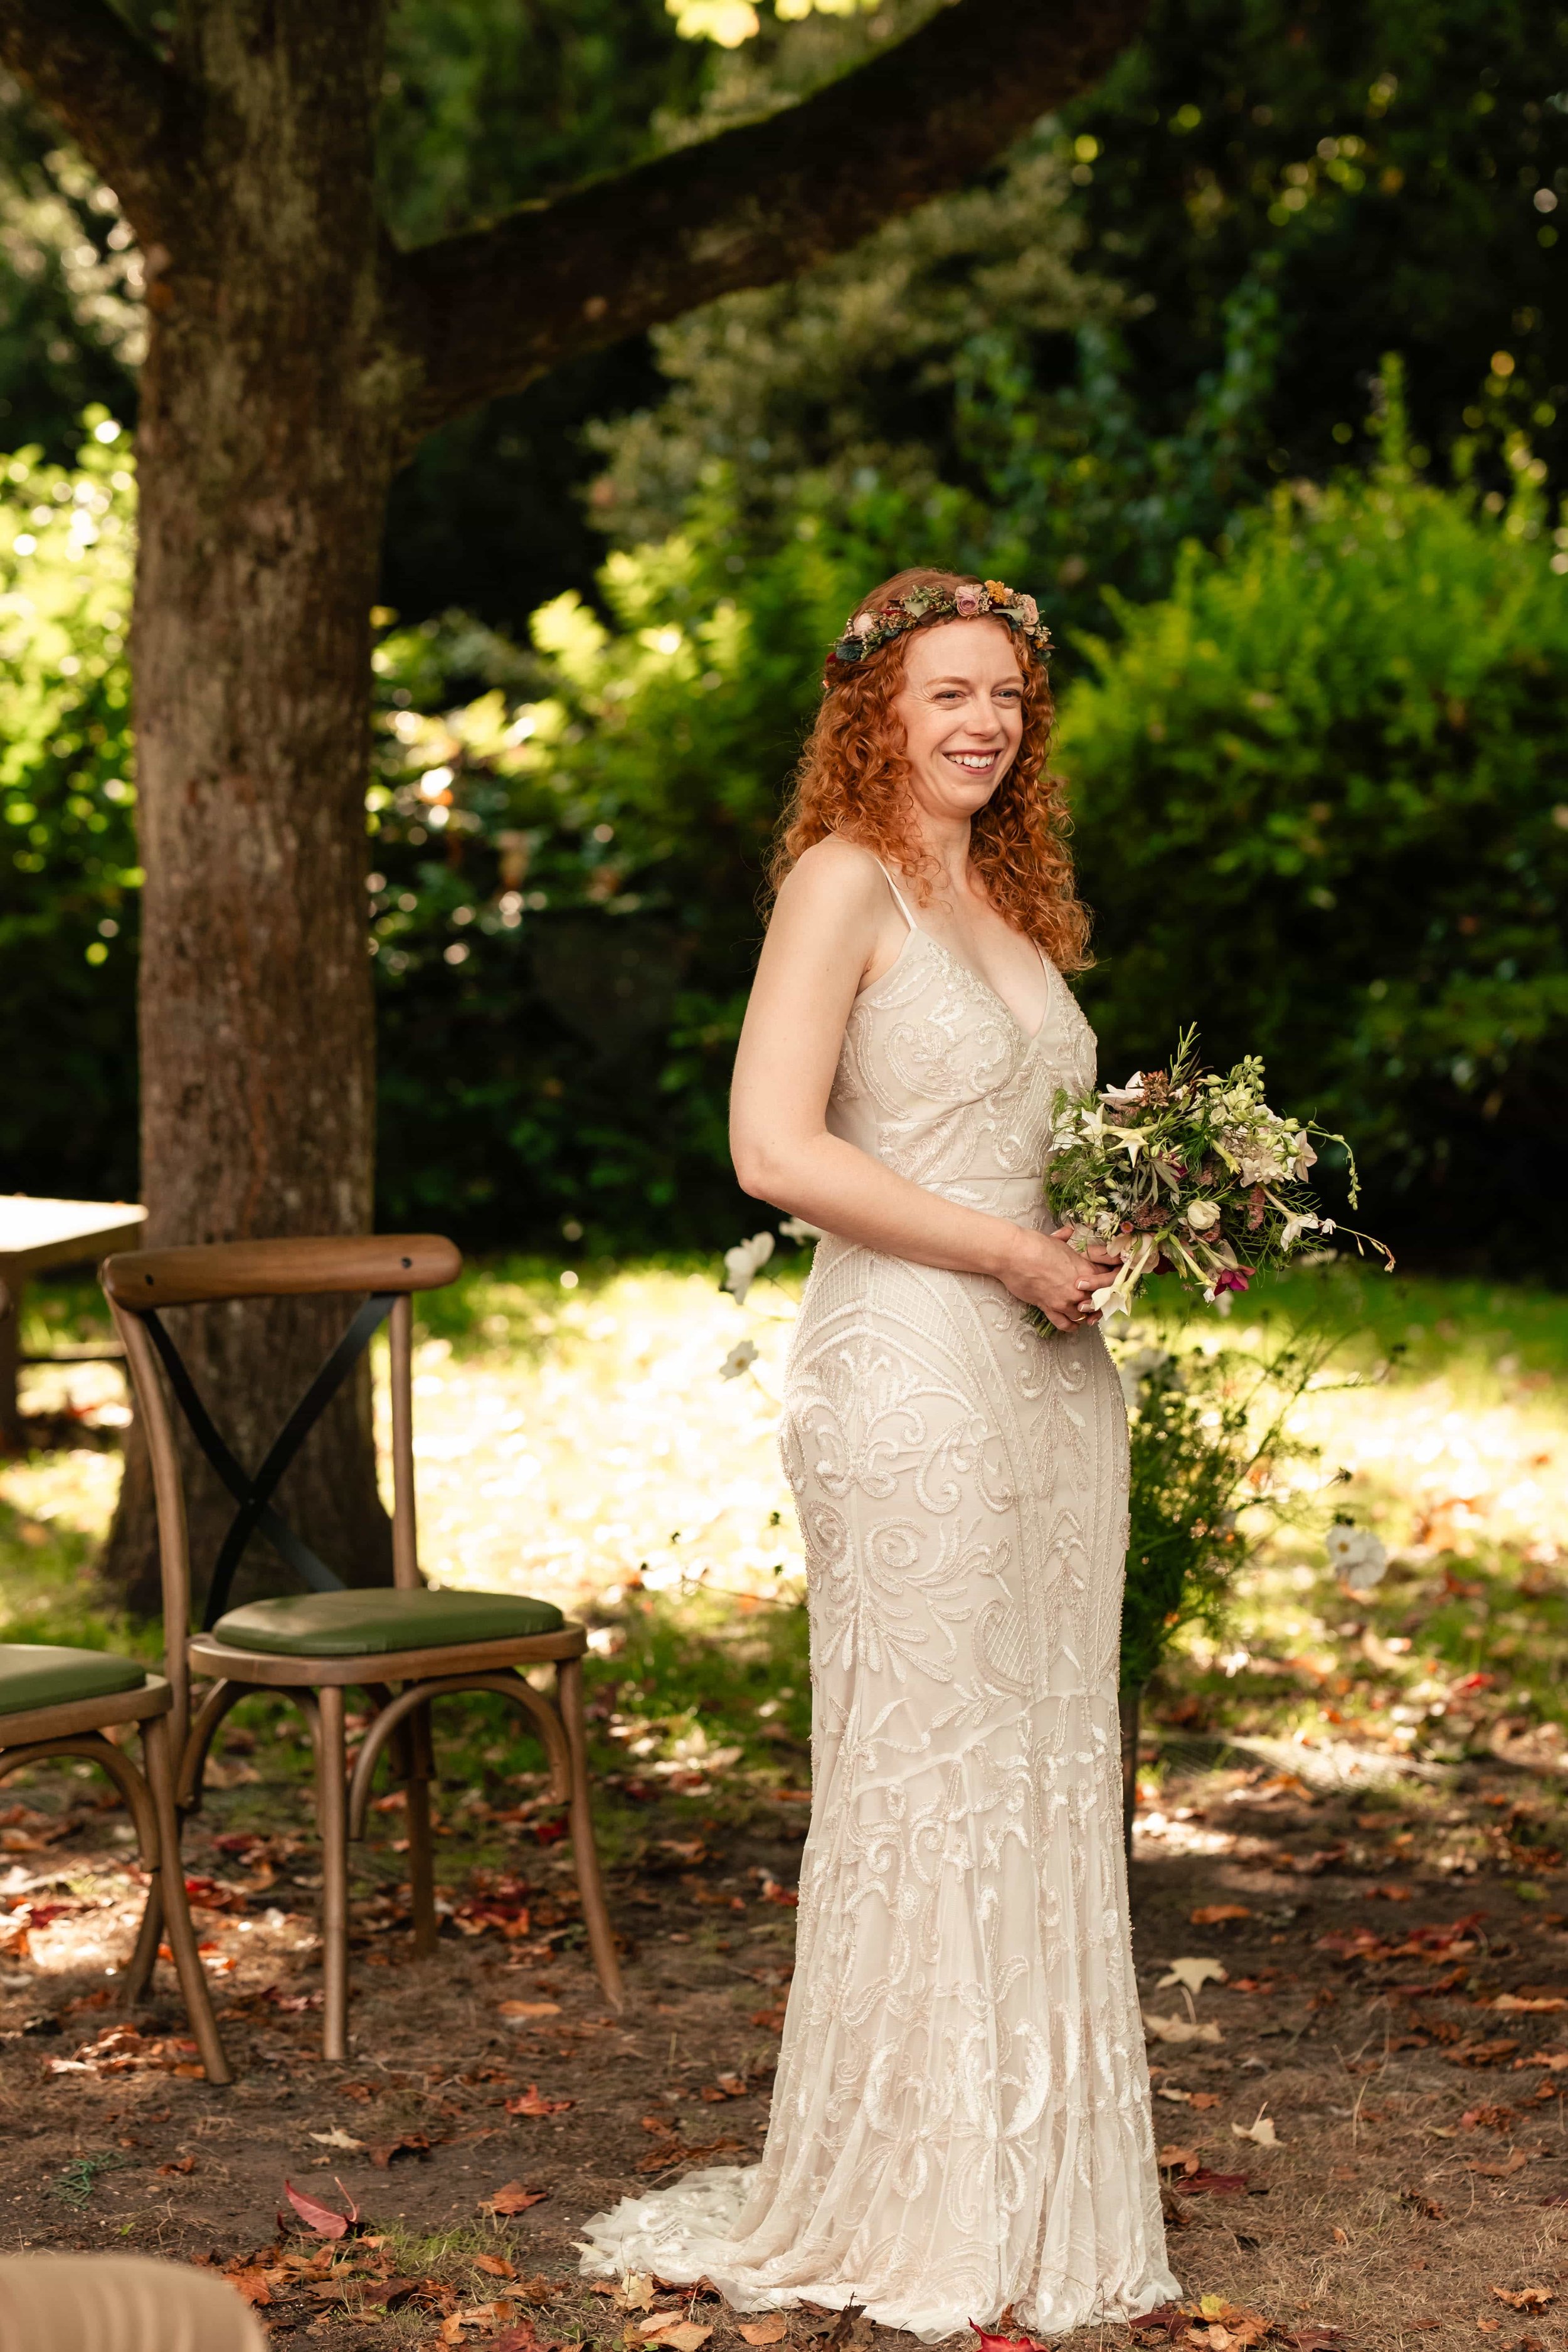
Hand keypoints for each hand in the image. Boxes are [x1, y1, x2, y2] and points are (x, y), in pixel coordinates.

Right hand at [998, 1224, 1121, 1331]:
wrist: (1014, 1254)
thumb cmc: (1034, 1244)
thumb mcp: (1056, 1240)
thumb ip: (1065, 1239)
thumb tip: (1067, 1231)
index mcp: (1085, 1268)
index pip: (1108, 1281)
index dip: (1107, 1284)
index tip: (1104, 1286)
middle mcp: (1078, 1287)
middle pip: (1098, 1301)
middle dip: (1097, 1302)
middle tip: (1094, 1302)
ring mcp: (1064, 1299)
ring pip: (1083, 1315)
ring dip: (1083, 1315)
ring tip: (1083, 1313)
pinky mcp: (1049, 1307)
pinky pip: (1065, 1324)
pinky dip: (1070, 1326)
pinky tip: (1072, 1324)